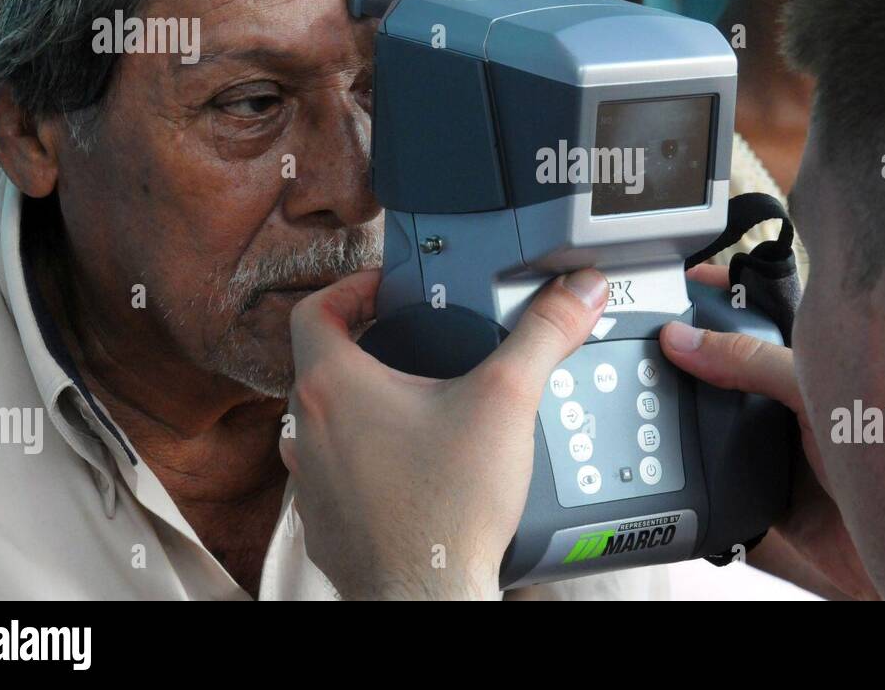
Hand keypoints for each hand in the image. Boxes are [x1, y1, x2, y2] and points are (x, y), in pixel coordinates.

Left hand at [282, 267, 607, 599]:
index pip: (316, 310)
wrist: (428, 596)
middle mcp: (307, 431)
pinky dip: (367, 460)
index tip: (388, 290)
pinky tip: (415, 466)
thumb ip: (543, 335)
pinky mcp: (328, 523)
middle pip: (324, 364)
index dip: (352, 288)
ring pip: (326, 422)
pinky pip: (337, 474)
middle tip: (420, 341)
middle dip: (371, 346)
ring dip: (364, 406)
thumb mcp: (507, 400)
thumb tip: (578, 291)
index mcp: (333, 387)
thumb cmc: (449, 507)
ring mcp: (311, 482)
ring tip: (420, 404)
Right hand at [660, 265, 879, 599]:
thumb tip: (684, 339)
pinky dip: (687, 470)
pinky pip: (708, 473)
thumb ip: (752, 361)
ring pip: (710, 418)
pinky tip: (670, 458)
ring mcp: (771, 443)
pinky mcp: (757, 490)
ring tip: (645, 395)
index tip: (675, 280)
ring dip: (681, 412)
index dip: (717, 293)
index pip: (755, 310)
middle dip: (686, 351)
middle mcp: (788, 397)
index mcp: (810, 356)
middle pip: (722, 363)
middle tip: (642, 337)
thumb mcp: (816, 388)